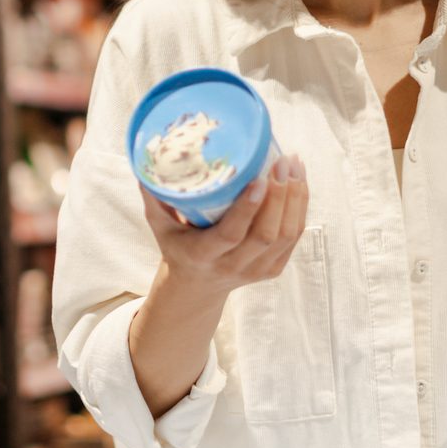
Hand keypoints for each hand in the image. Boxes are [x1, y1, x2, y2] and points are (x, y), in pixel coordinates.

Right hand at [139, 157, 308, 297]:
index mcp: (203, 256)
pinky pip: (294, 236)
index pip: (231, 235)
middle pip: (266, 234)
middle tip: (281, 161)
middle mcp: (233, 267)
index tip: (259, 179)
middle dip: (279, 196)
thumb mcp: (160, 226)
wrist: (197, 286)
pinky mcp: (274, 269)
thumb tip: (146, 163)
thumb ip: (154, 197)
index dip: (247, 208)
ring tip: (293, 164)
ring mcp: (257, 271)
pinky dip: (300, 206)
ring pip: (286, 234)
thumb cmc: (177, 245)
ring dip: (295, 197)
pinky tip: (299, 180)